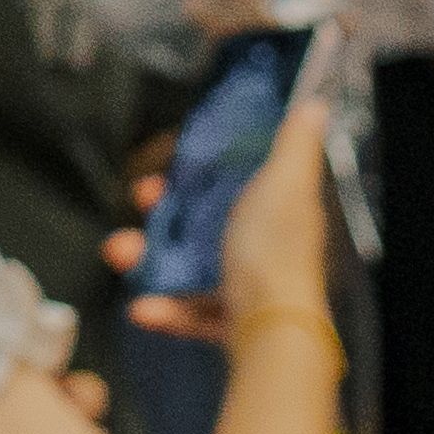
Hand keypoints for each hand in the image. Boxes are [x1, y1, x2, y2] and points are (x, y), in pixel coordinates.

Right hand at [126, 71, 343, 343]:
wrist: (274, 328)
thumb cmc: (276, 251)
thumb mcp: (286, 184)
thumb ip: (294, 145)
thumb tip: (315, 105)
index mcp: (273, 211)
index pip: (230, 187)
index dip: (193, 178)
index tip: (162, 174)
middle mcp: (261, 248)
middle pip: (202, 226)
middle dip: (159, 216)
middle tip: (138, 203)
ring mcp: (245, 287)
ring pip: (188, 269)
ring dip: (147, 261)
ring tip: (118, 253)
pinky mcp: (230, 324)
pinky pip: (190, 315)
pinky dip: (164, 310)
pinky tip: (142, 308)